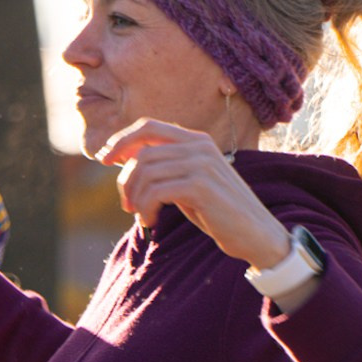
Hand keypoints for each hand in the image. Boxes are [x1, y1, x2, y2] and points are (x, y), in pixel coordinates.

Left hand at [96, 120, 290, 270]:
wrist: (257, 234)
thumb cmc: (219, 212)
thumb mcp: (190, 183)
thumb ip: (166, 169)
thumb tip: (126, 162)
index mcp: (197, 140)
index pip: (148, 127)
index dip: (121, 140)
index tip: (105, 159)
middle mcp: (200, 146)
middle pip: (142, 153)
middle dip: (126, 180)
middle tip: (127, 205)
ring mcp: (202, 164)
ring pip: (145, 171)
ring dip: (135, 198)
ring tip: (142, 217)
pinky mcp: (201, 186)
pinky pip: (156, 191)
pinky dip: (146, 208)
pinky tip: (151, 222)